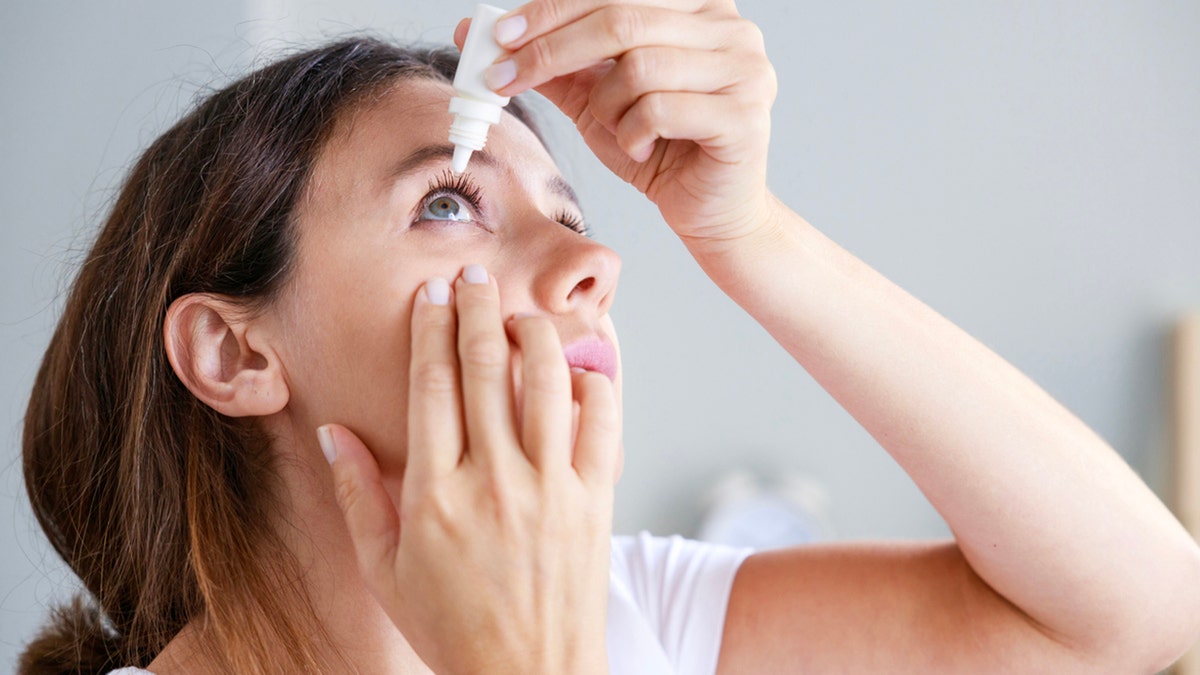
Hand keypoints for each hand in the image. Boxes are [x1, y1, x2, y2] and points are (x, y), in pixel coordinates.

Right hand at [322, 266, 618, 673]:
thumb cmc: (451, 627)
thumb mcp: (385, 570)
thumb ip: (356, 497)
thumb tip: (332, 433)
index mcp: (434, 495)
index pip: (431, 387)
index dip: (430, 330)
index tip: (431, 294)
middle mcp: (493, 482)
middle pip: (486, 368)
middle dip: (477, 309)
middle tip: (474, 273)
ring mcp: (550, 490)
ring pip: (546, 383)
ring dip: (534, 335)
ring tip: (520, 315)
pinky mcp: (595, 502)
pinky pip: (602, 424)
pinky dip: (593, 386)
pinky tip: (578, 369)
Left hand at [457, 0, 777, 248]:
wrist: (709, 212)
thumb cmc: (658, 149)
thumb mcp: (595, 99)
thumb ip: (553, 64)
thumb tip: (480, 32)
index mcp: (699, 6)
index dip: (553, 9)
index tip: (501, 37)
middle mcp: (732, 27)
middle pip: (623, 19)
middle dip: (552, 50)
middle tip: (506, 79)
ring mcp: (745, 69)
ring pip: (639, 67)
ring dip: (606, 106)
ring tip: (615, 130)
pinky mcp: (744, 116)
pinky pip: (660, 109)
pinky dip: (633, 133)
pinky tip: (641, 149)